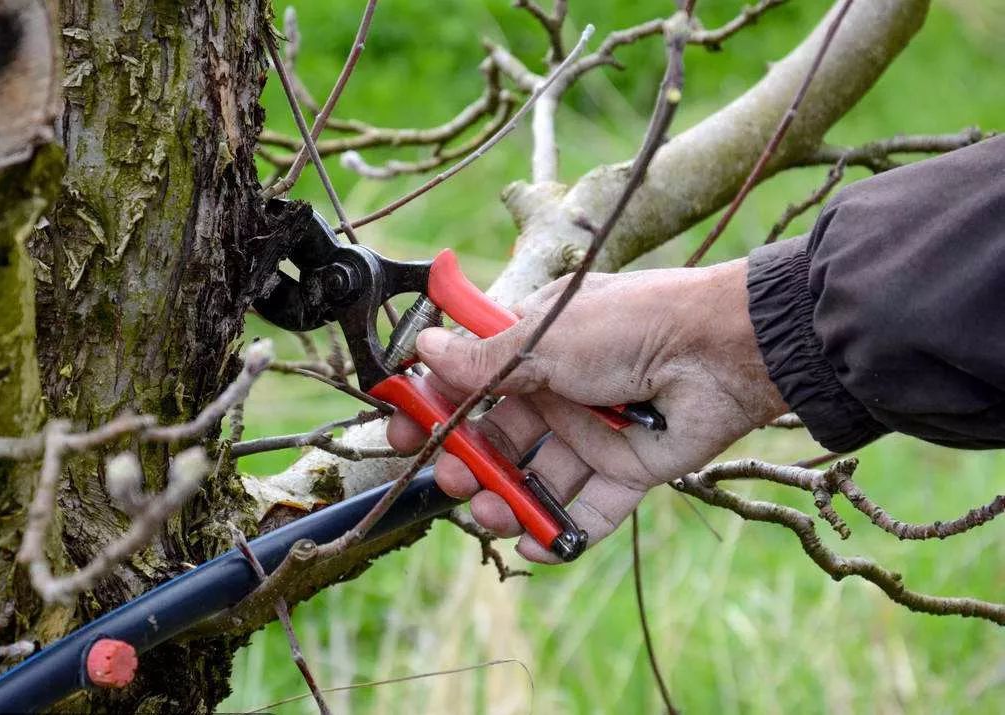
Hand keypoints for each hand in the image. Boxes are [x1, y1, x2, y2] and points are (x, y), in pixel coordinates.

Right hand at [387, 258, 787, 561]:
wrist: (721, 351)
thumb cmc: (632, 324)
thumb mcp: (545, 337)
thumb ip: (484, 358)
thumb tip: (425, 350)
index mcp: (536, 346)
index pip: (471, 380)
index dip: (434, 404)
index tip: (400, 426)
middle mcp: (560, 391)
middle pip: (498, 438)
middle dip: (466, 462)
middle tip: (449, 476)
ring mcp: (593, 433)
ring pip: (536, 479)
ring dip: (506, 500)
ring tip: (488, 511)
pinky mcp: (627, 470)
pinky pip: (586, 511)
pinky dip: (559, 534)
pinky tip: (533, 545)